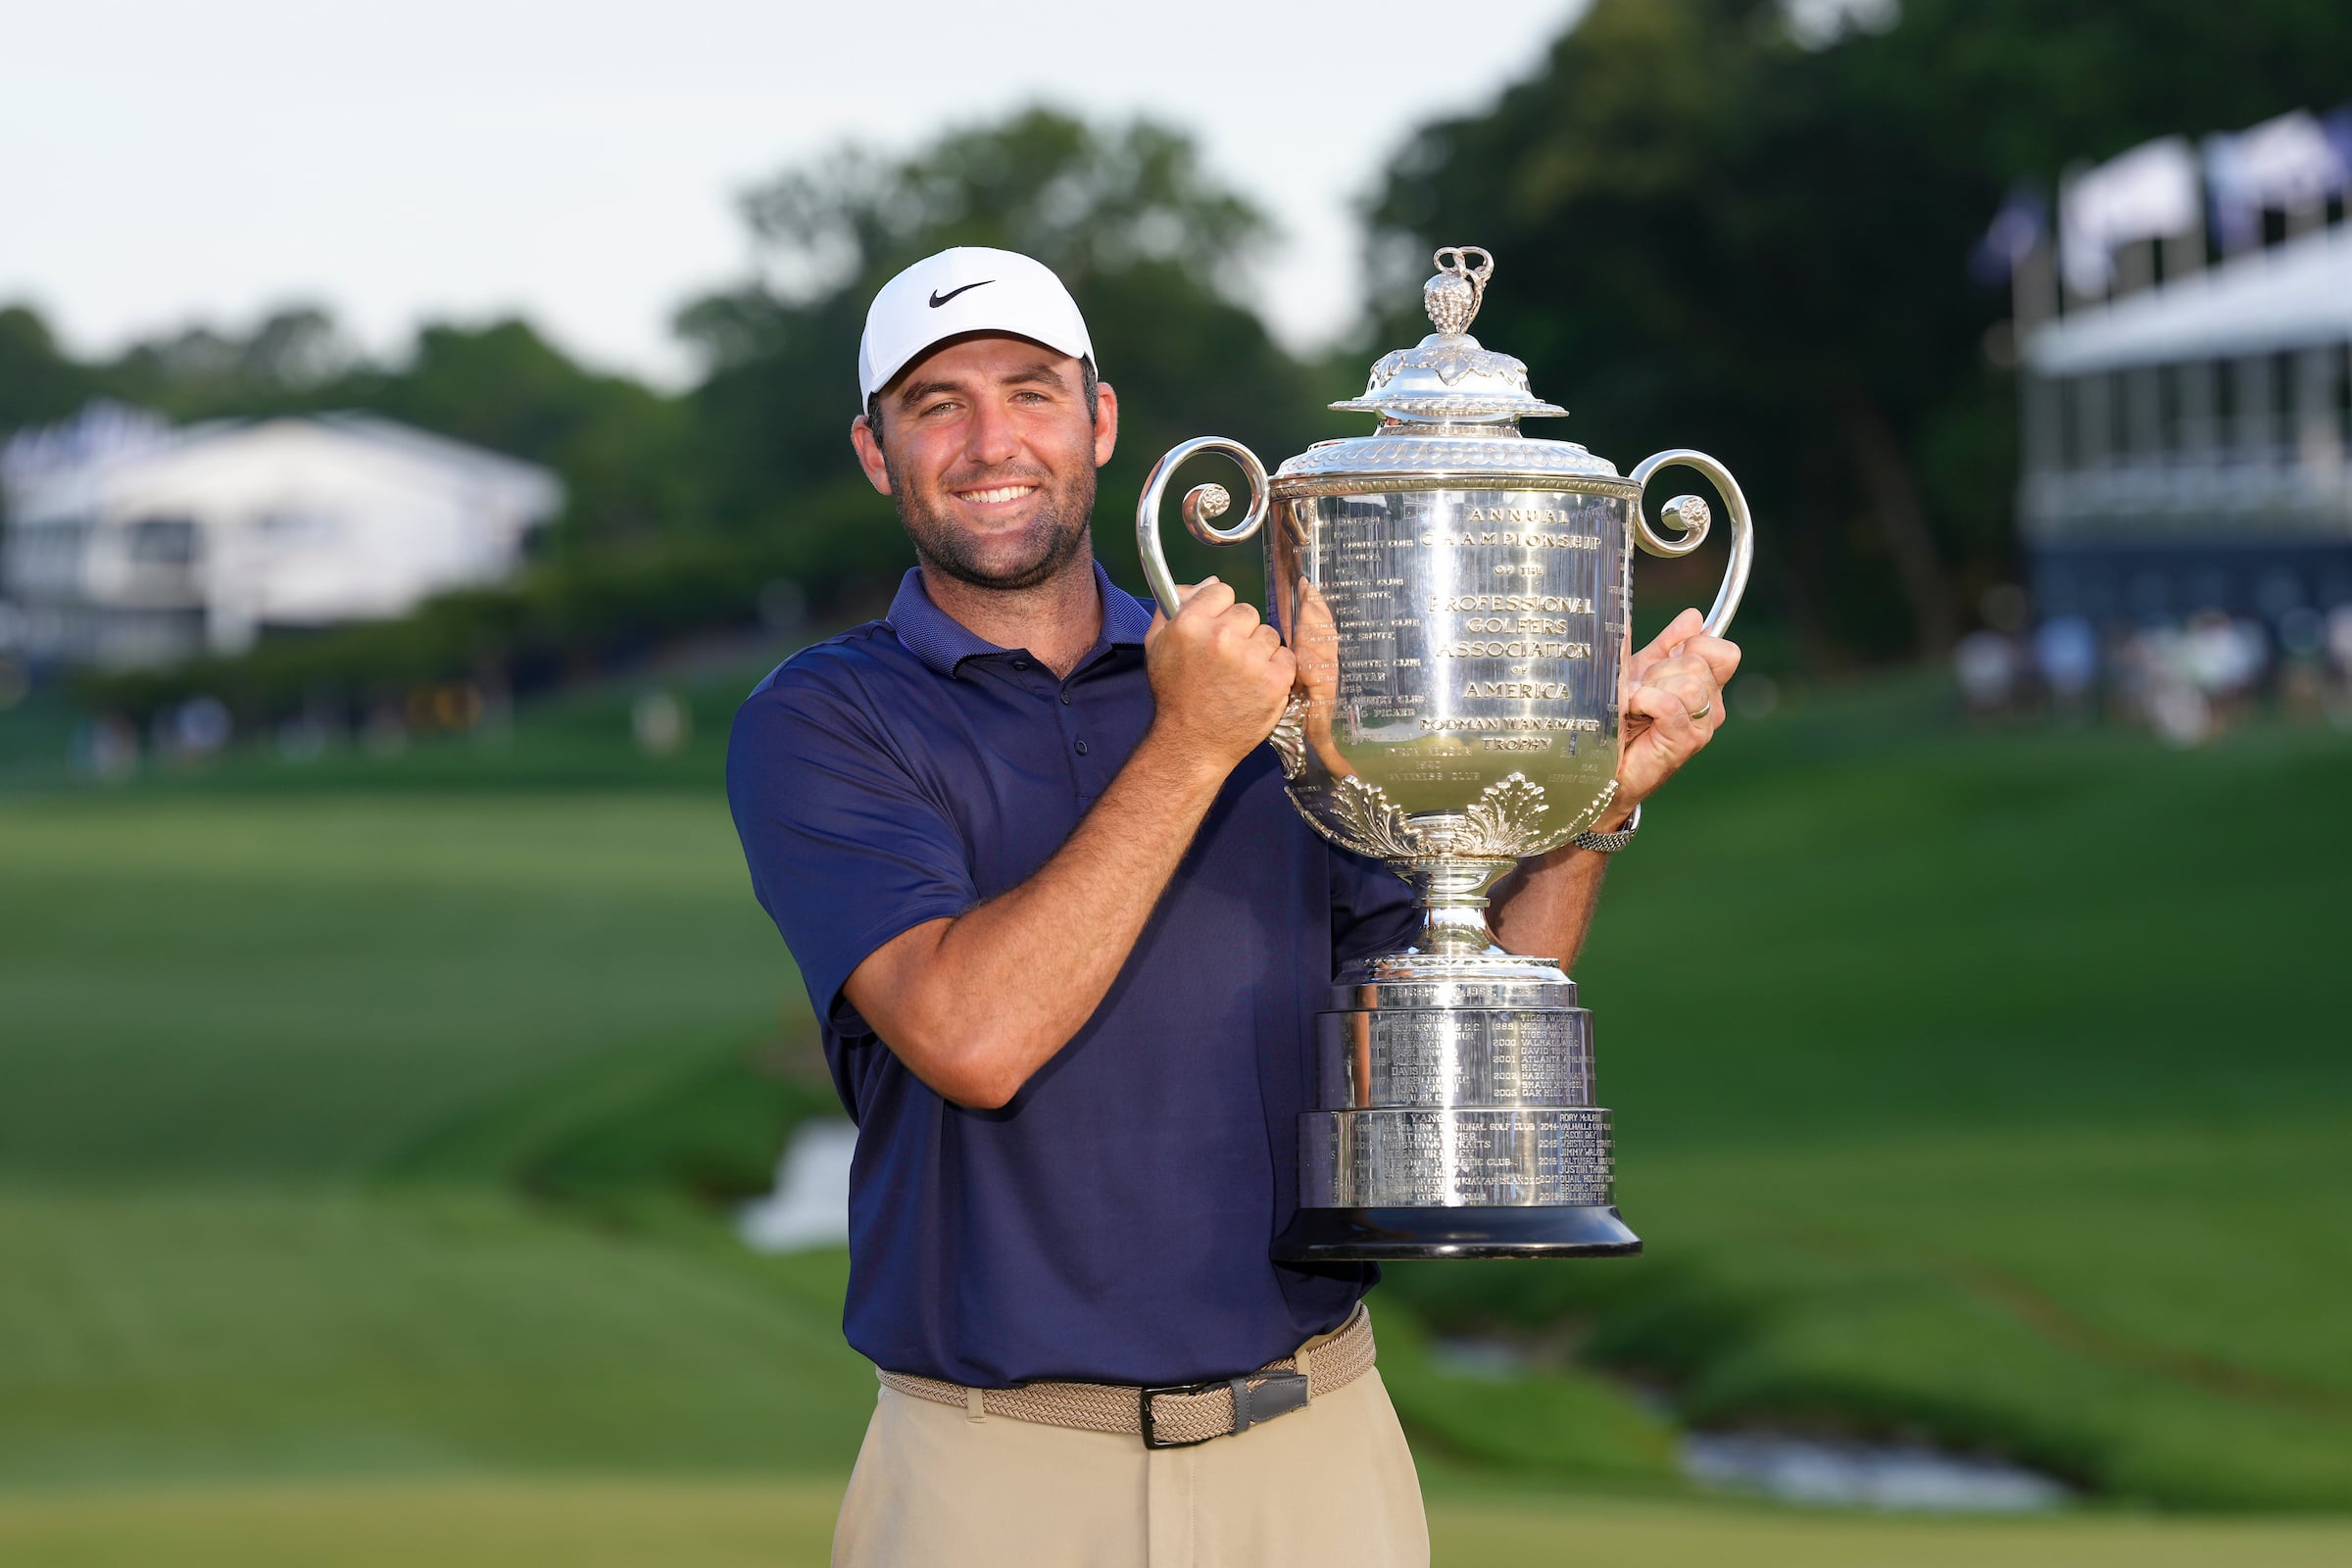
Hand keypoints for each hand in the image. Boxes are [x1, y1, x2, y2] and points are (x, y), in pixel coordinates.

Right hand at [1144, 576, 1296, 771]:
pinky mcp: (1275, 679)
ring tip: (1241, 675)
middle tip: (1227, 659)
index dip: (1219, 609)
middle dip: (1240, 631)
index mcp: (1190, 623)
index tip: (1216, 627)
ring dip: (1258, 650)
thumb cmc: (1174, 695)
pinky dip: (1275, 669)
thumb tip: (1206, 584)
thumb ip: (1174, 607)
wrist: (1191, 743)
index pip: (1221, 590)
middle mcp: (1222, 636)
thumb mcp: (1157, 646)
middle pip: (1247, 611)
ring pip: (1268, 633)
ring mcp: (1251, 658)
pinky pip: (1286, 656)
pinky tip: (1256, 685)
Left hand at [1613, 607, 1739, 816]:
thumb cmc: (1620, 721)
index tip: (1665, 658)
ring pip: (1690, 681)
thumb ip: (1665, 644)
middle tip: (1639, 690)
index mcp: (1704, 685)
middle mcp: (1711, 706)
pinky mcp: (1687, 741)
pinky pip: (1671, 704)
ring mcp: (1702, 725)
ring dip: (1651, 686)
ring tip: (1635, 704)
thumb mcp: (1640, 672)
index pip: (1724, 651)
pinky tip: (1632, 711)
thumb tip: (1692, 617)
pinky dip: (1644, 701)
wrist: (1603, 766)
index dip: (1695, 644)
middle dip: (1660, 668)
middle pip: (1699, 661)